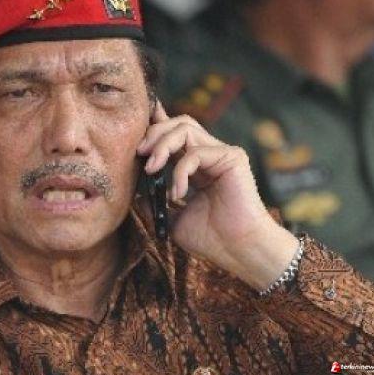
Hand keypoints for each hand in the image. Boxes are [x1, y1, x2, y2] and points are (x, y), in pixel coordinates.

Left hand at [137, 104, 298, 289]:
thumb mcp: (173, 219)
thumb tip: (136, 196)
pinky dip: (180, 171)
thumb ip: (156, 204)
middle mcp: (210, 155)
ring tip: (151, 169)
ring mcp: (222, 154)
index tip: (136, 135)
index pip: (175, 135)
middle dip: (154, 133)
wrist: (237, 250)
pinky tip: (177, 194)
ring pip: (185, 129)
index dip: (156, 127)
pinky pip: (196, 153)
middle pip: (179, 124)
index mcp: (197, 166)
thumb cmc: (211, 238)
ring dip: (162, 146)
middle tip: (139, 153)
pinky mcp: (232, 157)